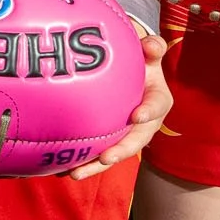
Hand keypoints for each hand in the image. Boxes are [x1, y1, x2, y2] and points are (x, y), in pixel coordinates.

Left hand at [71, 35, 170, 178]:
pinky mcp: (110, 140)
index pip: (156, 107)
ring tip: (76, 174)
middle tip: (105, 158)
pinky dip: (82, 163)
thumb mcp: (148, 52)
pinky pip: (97, 155)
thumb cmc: (140, 61)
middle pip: (135, 140)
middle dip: (121, 151)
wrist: (132, 73)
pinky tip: (62, 170)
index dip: (148, 112)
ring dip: (95, 166)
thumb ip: (152, 48)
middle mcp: (145, 123)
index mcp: (158, 101)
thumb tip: (153, 45)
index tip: (136, 116)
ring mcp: (127, 134)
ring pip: (114, 154)